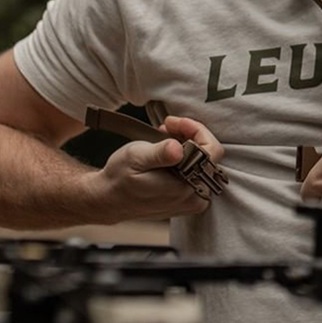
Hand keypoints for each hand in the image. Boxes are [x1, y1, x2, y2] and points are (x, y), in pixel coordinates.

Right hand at [86, 116, 223, 222]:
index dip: (196, 130)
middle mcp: (194, 198)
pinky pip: (196, 172)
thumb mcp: (135, 159)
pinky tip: (167, 150)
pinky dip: (185, 156)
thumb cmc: (120, 179)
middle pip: (209, 156)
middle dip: (189, 135)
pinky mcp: (187, 199)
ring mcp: (192, 200)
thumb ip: (160, 154)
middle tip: (167, 126)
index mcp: (185, 189)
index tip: (174, 122)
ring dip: (186, 144)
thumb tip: (178, 148)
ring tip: (164, 136)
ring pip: (203, 162)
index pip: (212, 151)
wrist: (109, 199)